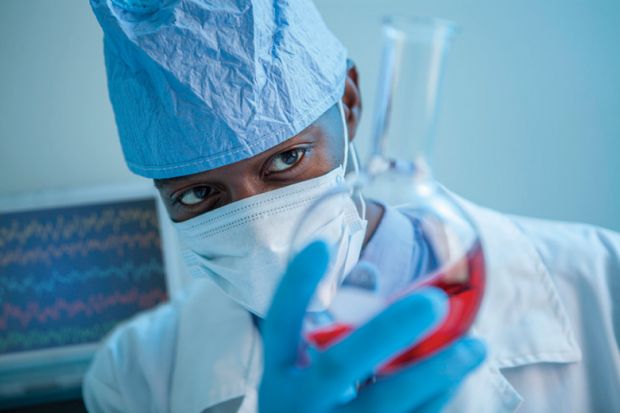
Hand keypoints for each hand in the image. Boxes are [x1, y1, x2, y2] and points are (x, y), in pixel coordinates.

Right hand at [259, 241, 485, 412]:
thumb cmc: (311, 403)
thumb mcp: (303, 372)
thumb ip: (331, 329)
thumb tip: (370, 275)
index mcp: (280, 375)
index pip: (280, 324)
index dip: (296, 285)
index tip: (321, 245)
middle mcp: (299, 405)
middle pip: (337, 365)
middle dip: (386, 331)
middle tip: (433, 301)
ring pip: (384, 404)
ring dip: (435, 373)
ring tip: (476, 346)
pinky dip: (436, 398)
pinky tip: (457, 374)